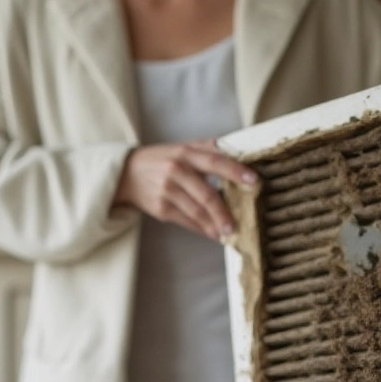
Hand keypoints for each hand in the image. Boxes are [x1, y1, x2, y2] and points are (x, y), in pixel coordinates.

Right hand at [113, 139, 257, 240]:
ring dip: (215, 225)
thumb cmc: (161, 159)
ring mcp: (167, 191)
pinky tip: (213, 233)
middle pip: (206, 194)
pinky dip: (202, 229)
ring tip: (228, 233)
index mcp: (186, 153)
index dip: (236, 171)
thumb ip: (208, 148)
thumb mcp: (182, 147)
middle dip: (225, 212)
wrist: (126, 173)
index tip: (255, 182)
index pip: (215, 161)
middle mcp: (176, 171)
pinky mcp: (160, 208)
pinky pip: (187, 222)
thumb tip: (238, 150)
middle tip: (239, 224)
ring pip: (197, 212)